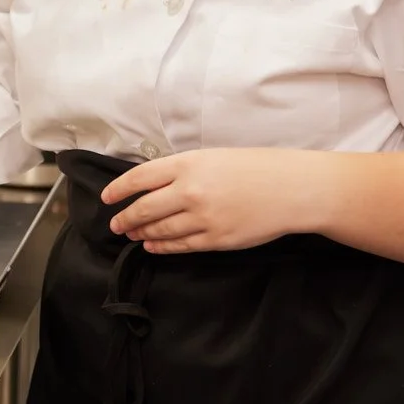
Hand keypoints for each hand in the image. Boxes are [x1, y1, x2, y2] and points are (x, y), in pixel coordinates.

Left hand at [101, 148, 336, 254]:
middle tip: (116, 224)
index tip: (107, 198)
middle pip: (144, 208)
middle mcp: (190, 191)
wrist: (296, 189)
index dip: (118, 189)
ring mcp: (203, 217)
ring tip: (132, 234)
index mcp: (189, 164)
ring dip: (142, 233)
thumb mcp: (216, 157)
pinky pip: (180, 246)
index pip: (140, 178)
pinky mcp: (216, 239)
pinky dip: (162, 246)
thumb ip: (183, 170)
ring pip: (159, 230)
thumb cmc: (259, 168)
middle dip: (125, 218)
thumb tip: (154, 185)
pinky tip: (153, 246)